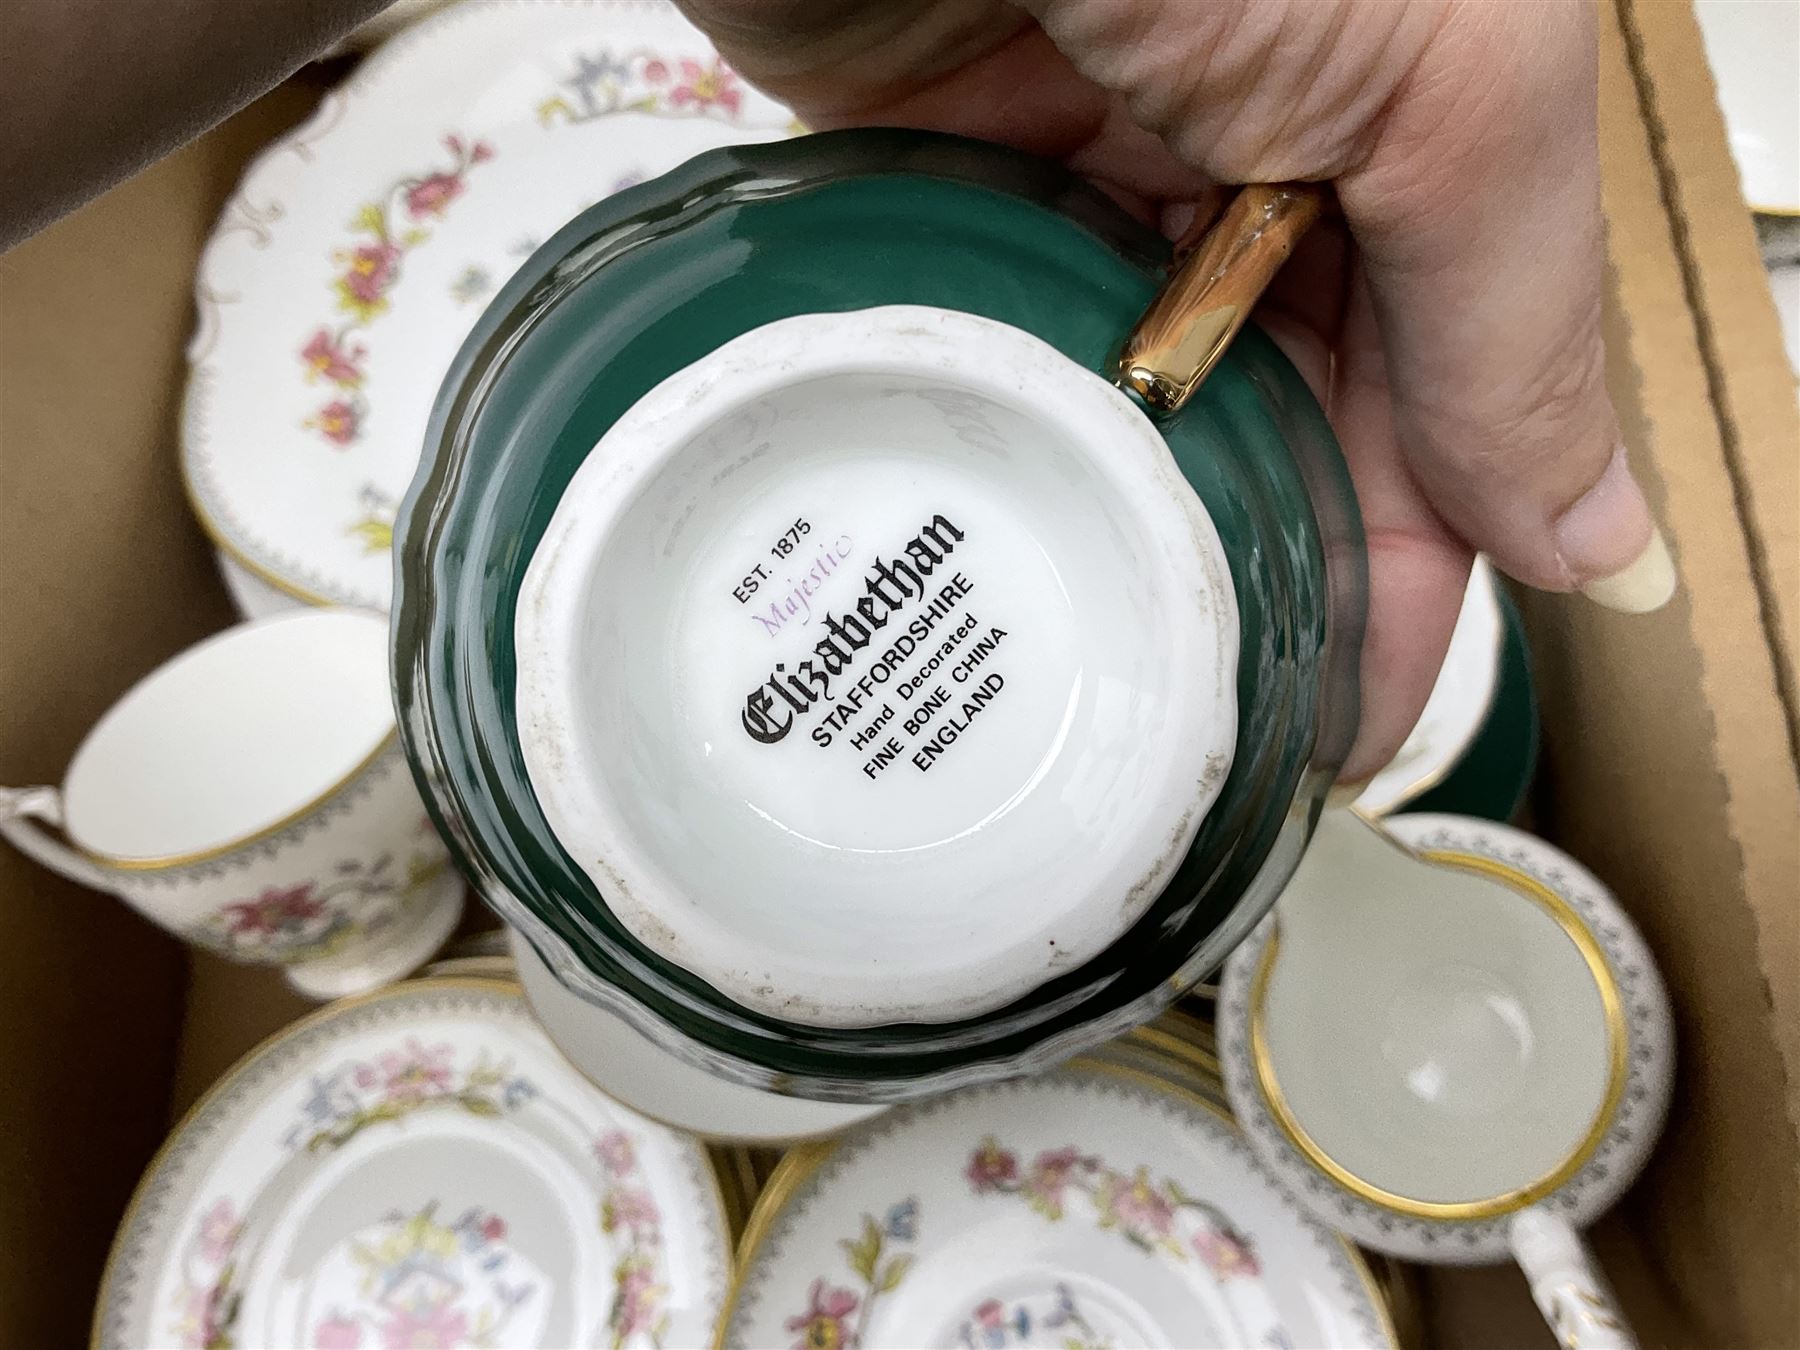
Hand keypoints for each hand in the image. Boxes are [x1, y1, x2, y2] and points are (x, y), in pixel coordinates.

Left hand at [678, 0, 1675, 780]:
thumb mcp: (1446, 75)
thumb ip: (1516, 312)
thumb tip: (1592, 527)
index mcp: (1422, 91)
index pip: (1450, 369)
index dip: (1426, 551)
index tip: (1382, 706)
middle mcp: (1267, 119)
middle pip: (1295, 399)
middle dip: (1285, 563)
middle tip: (1254, 725)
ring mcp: (1097, 143)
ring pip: (1145, 386)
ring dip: (1149, 518)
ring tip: (1145, 672)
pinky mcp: (951, 160)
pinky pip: (1004, 330)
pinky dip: (1019, 431)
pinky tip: (1029, 535)